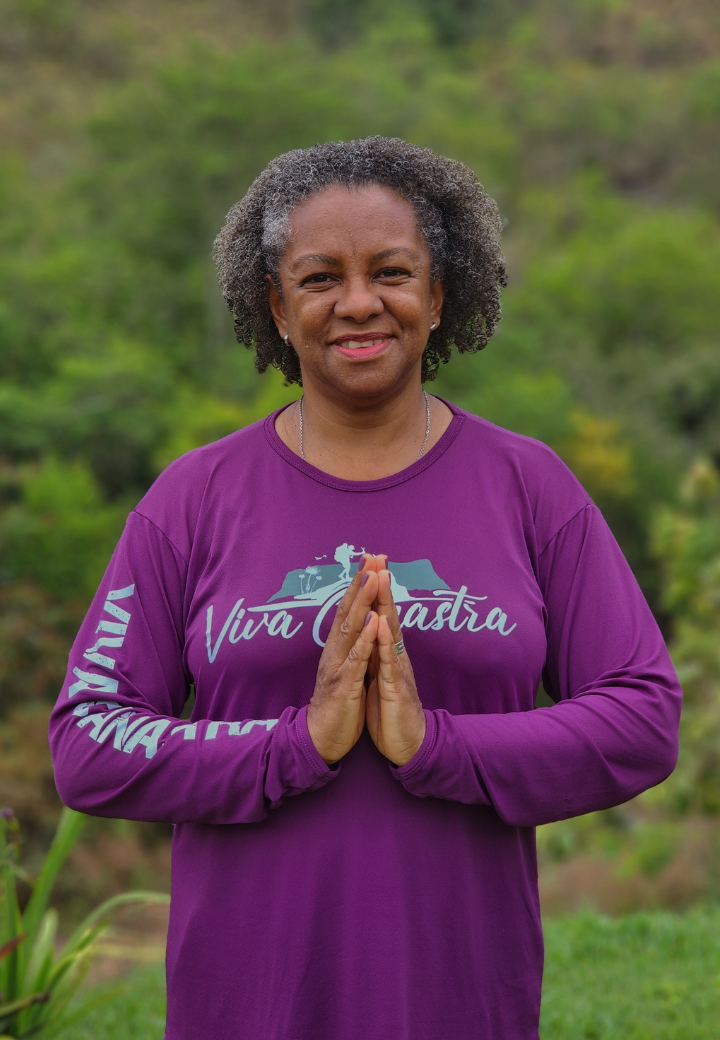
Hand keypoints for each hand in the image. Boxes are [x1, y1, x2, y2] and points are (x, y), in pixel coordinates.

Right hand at [307, 561, 378, 763]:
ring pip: (350, 629)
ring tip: (372, 578)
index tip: (372, 560)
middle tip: (372, 557)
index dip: (360, 585)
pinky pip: (356, 659)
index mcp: (338, 648)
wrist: (321, 740)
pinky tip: (375, 622)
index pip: (349, 610)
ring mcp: (338, 666)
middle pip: (348, 611)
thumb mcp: (346, 670)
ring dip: (362, 602)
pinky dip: (366, 639)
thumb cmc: (338, 705)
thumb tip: (361, 623)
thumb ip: (351, 647)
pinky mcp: (344, 685)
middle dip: (360, 583)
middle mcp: (334, 651)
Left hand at [365, 567, 425, 766]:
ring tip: (380, 577)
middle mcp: (393, 656)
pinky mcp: (396, 688)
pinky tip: (381, 624)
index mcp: (385, 654)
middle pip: (388, 615)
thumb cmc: (392, 712)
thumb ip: (377, 654)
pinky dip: (384, 642)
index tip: (368, 564)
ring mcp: (396, 670)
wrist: (408, 746)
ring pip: (391, 632)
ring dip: (385, 604)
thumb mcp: (379, 679)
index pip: (380, 616)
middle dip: (381, 586)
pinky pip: (389, 662)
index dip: (373, 591)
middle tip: (378, 556)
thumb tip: (371, 632)